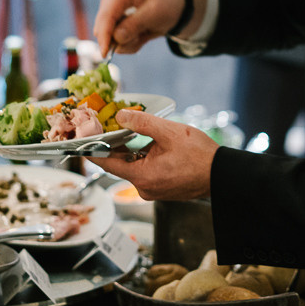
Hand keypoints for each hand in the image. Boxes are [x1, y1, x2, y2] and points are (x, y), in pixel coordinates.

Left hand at [92, 109, 217, 200]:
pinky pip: (144, 170)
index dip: (93, 149)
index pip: (107, 163)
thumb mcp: (169, 132)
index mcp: (142, 176)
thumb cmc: (200, 156)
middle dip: (112, 145)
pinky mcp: (161, 188)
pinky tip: (146, 143)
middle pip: (119, 164)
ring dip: (128, 150)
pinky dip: (141, 157)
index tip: (82, 138)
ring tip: (125, 129)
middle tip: (105, 126)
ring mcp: (153, 189)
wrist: (222, 174)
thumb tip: (121, 116)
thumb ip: (142, 122)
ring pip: (132, 166)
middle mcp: (144, 188)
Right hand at [93, 0, 188, 54]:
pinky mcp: (114, 24)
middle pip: (102, 29)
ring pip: (109, 39)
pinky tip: (141, 35)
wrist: (174, 5)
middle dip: (121, 40)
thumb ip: (134, 25)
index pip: (106, 16)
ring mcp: (111, 13)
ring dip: (128, 42)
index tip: (105, 54)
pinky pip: (116, 42)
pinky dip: (130, 43)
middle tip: (141, 36)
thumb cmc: (166, 4)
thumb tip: (116, 38)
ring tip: (144, 33)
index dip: (104, 36)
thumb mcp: (155, 13)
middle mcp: (111, 1)